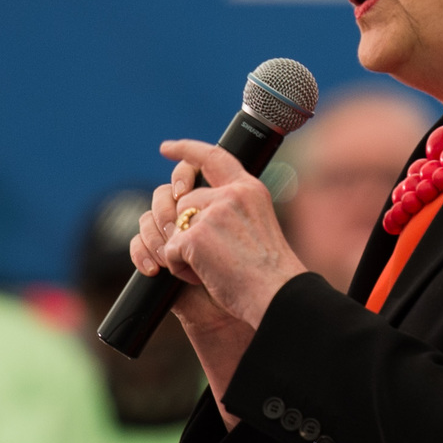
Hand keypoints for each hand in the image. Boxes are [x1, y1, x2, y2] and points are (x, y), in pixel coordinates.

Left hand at [135, 141, 301, 416]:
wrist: (275, 293)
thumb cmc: (269, 271)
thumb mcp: (256, 225)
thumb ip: (229, 208)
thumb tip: (186, 201)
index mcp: (249, 189)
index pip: (213, 157)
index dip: (186, 150)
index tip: (167, 148)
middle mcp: (230, 194)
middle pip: (184, 202)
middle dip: (183, 229)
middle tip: (208, 256)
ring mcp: (210, 213)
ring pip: (174, 227)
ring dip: (183, 251)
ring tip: (212, 268)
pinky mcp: (193, 236)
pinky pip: (170, 251)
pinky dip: (180, 270)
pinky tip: (206, 276)